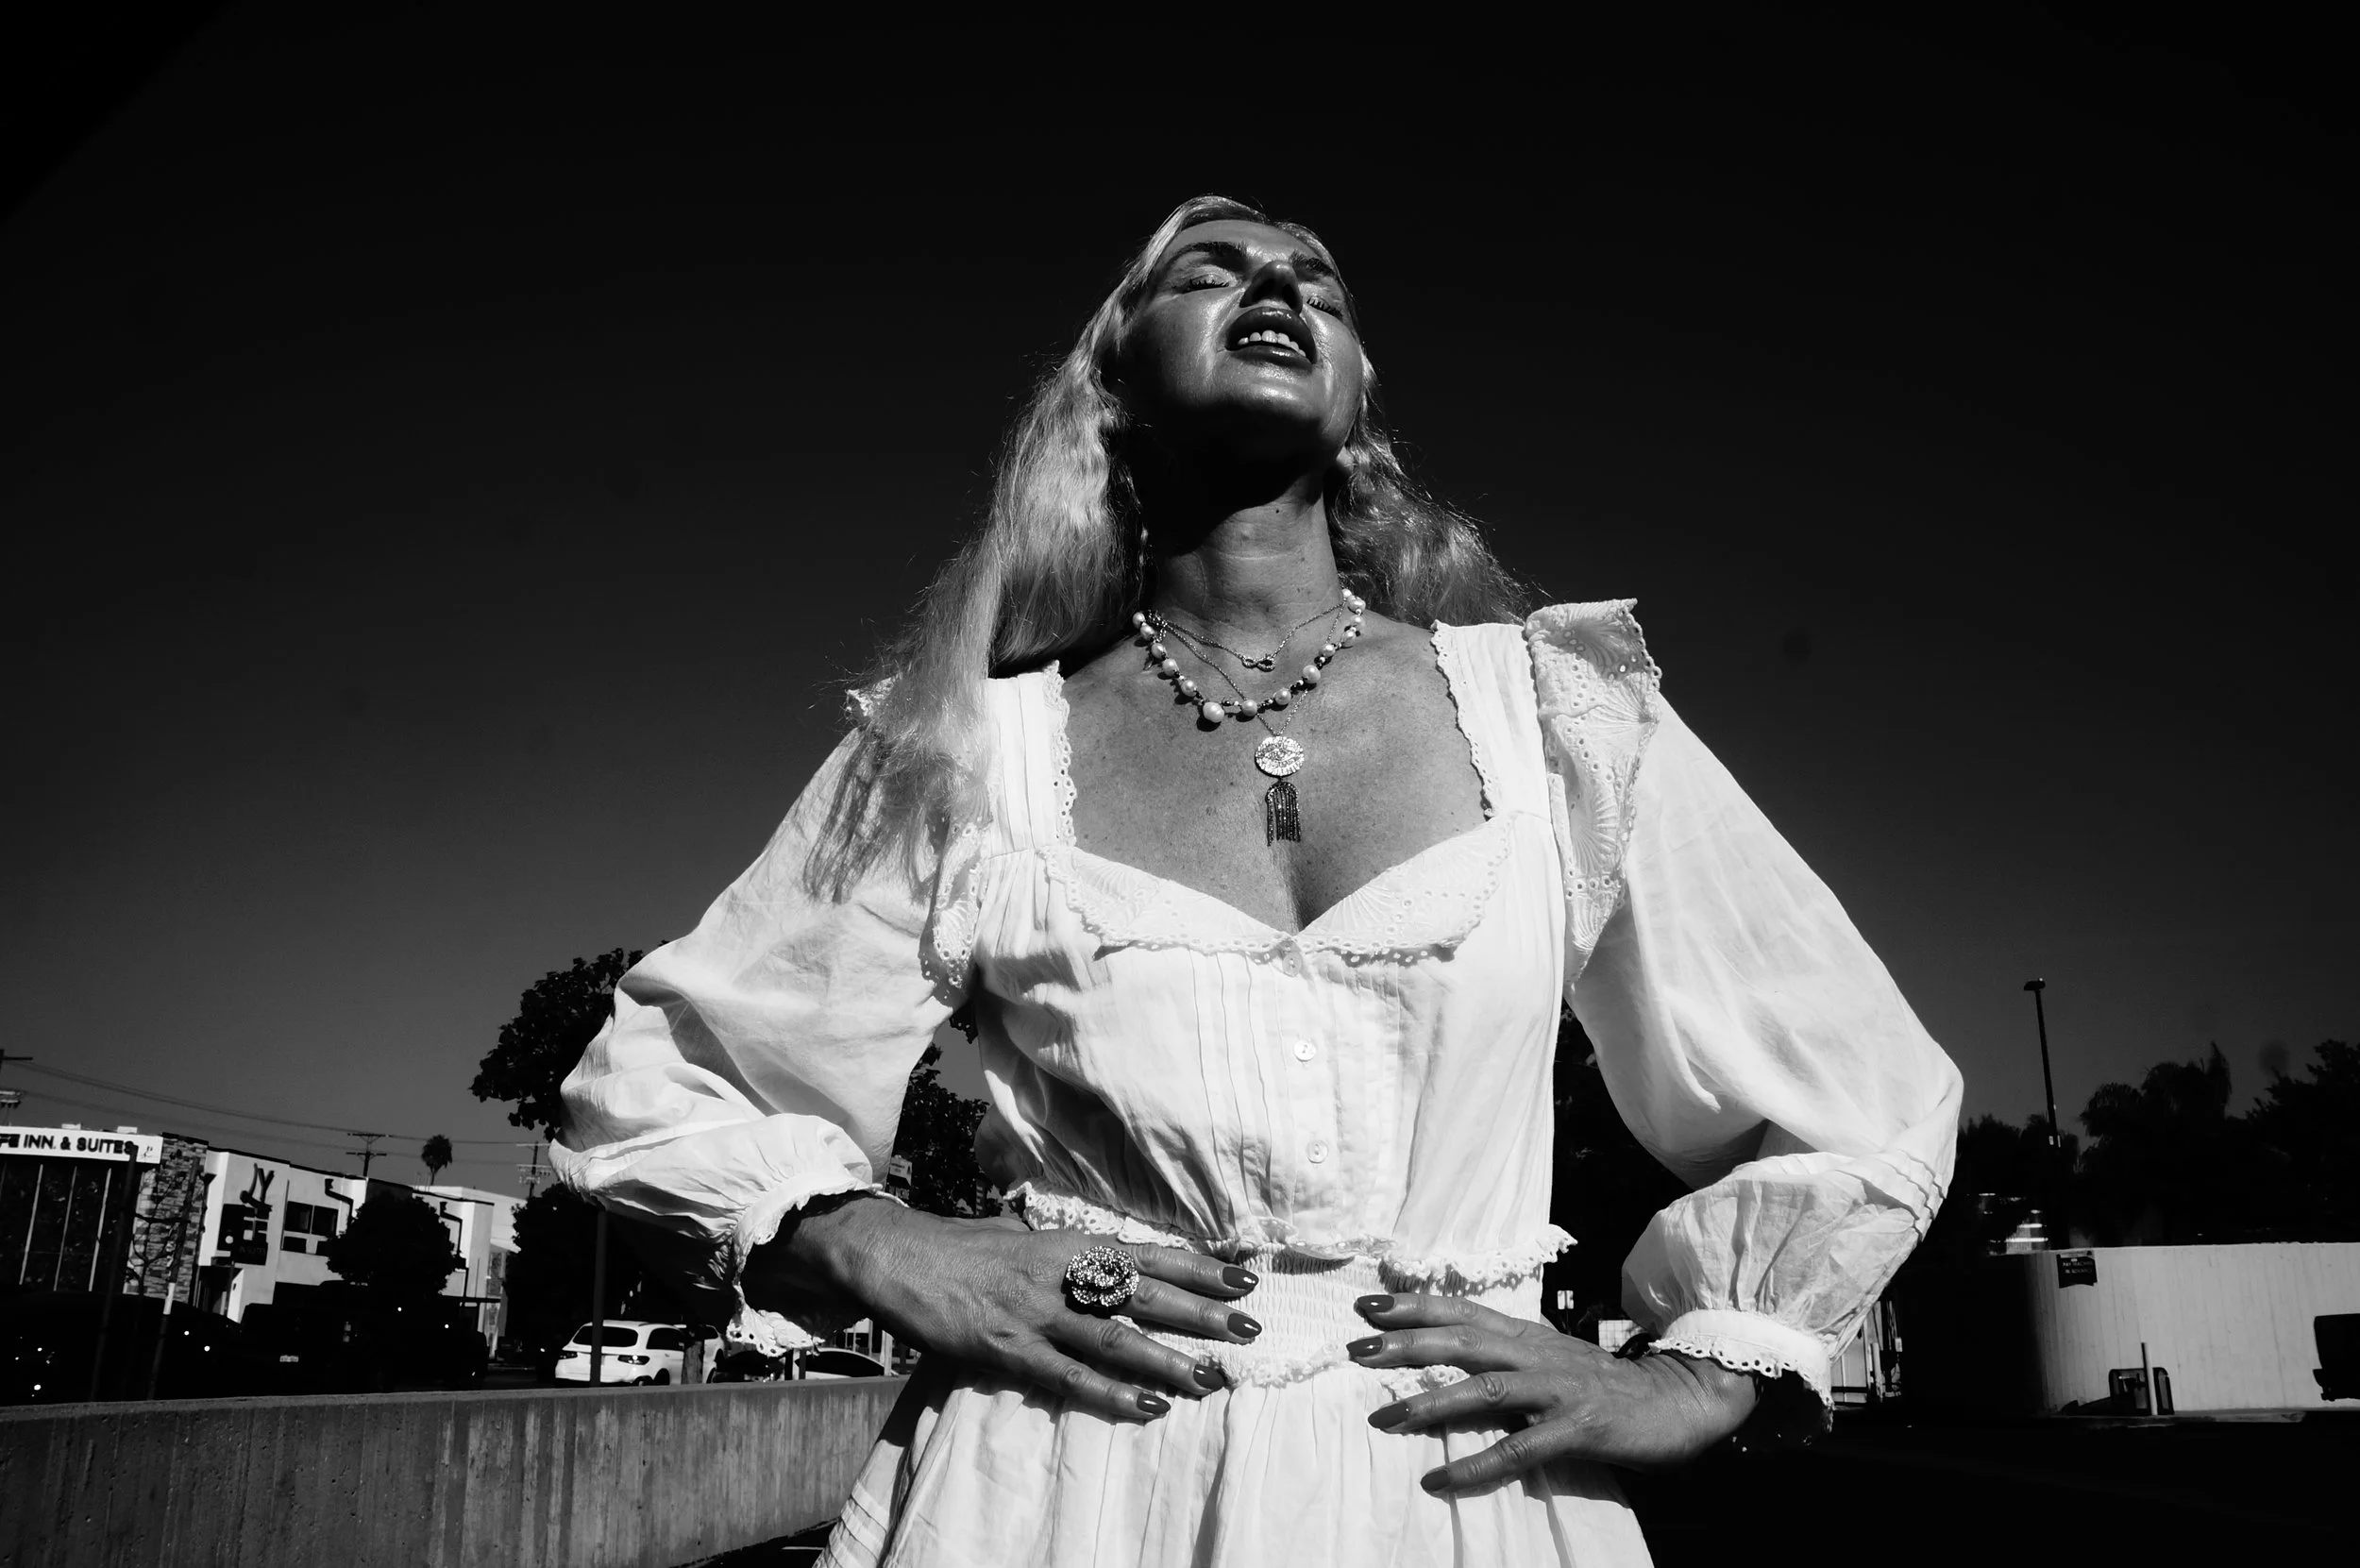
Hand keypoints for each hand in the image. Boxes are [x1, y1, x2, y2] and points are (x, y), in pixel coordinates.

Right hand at [746, 1196, 1263, 1422]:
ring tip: (1211, 1378)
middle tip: (1249, 1328)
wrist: (896, 1258)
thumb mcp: (1023, 1238)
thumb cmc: (962, 1247)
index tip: (1244, 1275)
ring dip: (1167, 1360)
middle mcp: (1059, 1274)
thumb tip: (1112, 1262)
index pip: (1147, 1255)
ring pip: (1115, 1338)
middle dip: (1200, 1313)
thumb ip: (1067, 1253)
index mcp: (1066, 1242)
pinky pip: (1069, 1377)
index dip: (1198, 1266)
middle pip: (1144, 1295)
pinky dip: (1112, 1394)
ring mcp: (1035, 1314)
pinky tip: (1147, 1407)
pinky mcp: (1008, 1350)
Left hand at [1347, 1293, 1758, 1489]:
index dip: (1415, 1305)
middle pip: (1462, 1340)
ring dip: (1430, 1401)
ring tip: (1383, 1417)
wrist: (1677, 1402)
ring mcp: (1557, 1389)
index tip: (1366, 1305)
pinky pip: (1518, 1449)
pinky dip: (1476, 1463)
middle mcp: (1537, 1354)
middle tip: (1354, 1347)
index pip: (1463, 1311)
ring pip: (1484, 1388)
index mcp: (1527, 1336)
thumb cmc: (1603, 1386)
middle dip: (1405, 1343)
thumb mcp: (1550, 1358)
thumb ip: (1505, 1354)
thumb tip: (1448, 1351)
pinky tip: (1439, 1477)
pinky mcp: (1576, 1427)